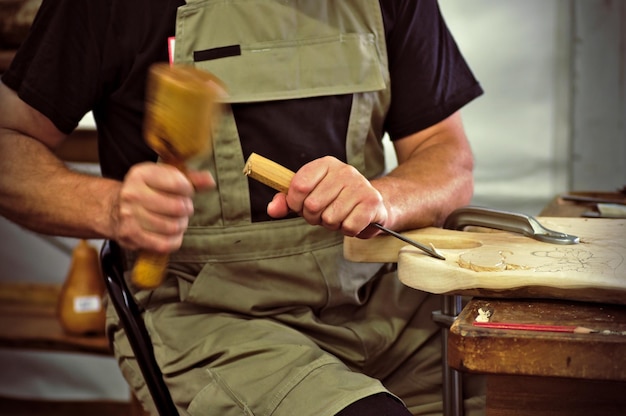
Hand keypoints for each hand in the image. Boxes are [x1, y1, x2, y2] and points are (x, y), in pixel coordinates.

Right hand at [112, 162, 214, 251]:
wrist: (112, 209)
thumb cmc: (146, 192)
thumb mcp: (164, 178)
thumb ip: (189, 178)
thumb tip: (210, 181)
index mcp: (141, 174)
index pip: (179, 184)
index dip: (188, 191)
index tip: (185, 192)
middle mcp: (132, 193)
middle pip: (178, 207)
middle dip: (186, 210)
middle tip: (182, 209)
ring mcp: (129, 215)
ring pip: (173, 227)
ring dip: (180, 226)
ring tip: (176, 221)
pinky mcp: (130, 235)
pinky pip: (164, 244)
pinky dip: (174, 241)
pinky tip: (172, 234)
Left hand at [267, 156, 386, 237]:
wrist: (374, 204)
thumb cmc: (336, 200)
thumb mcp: (310, 197)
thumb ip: (288, 202)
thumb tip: (272, 209)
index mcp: (325, 164)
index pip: (299, 185)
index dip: (295, 203)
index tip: (302, 206)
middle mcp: (344, 170)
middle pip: (312, 205)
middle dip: (314, 218)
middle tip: (325, 214)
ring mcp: (360, 185)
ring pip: (330, 218)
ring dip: (332, 225)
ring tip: (341, 216)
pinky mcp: (372, 202)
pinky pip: (348, 226)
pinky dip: (348, 230)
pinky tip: (353, 220)